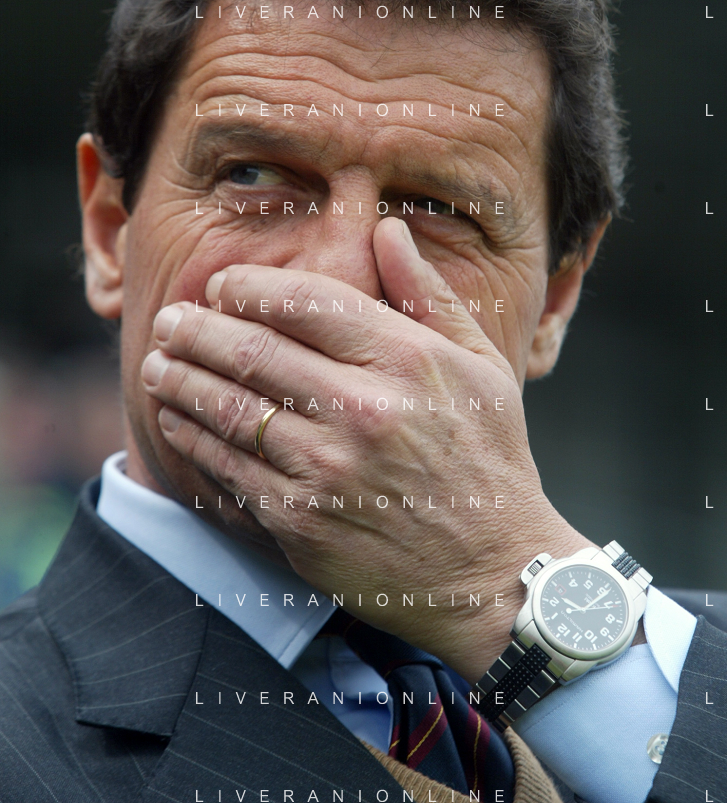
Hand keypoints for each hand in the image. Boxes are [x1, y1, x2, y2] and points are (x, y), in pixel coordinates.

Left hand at [140, 217, 589, 681]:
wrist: (494, 573)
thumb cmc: (490, 459)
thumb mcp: (481, 365)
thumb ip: (427, 293)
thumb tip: (387, 229)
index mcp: (410, 361)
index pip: (308, 301)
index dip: (252, 286)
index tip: (223, 285)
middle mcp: (365, 410)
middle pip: (255, 351)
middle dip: (198, 329)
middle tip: (170, 320)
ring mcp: (328, 470)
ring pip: (230, 409)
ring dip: (181, 380)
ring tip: (157, 363)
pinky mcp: (301, 522)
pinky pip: (229, 469)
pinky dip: (194, 439)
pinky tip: (177, 420)